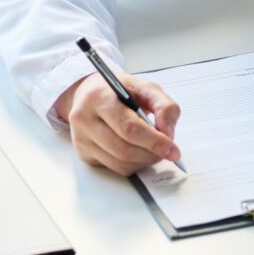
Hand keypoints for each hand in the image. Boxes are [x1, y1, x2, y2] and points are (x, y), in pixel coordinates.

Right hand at [55, 71, 181, 175]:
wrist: (90, 92)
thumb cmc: (119, 89)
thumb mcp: (144, 86)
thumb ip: (163, 105)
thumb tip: (168, 132)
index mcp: (99, 97)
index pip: (128, 127)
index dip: (153, 141)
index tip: (172, 148)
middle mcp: (84, 119)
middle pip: (124, 148)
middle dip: (151, 153)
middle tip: (167, 151)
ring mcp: (81, 139)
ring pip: (119, 163)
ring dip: (144, 161)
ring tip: (155, 151)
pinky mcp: (84, 154)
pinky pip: (114, 168)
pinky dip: (133, 164)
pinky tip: (140, 152)